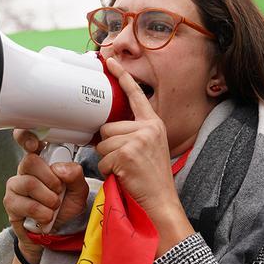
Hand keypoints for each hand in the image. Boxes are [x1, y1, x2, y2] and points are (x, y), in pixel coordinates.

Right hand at [3, 130, 89, 248]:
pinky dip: (42, 212)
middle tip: (59, 191)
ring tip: (54, 206)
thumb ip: (75, 175)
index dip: (26, 137)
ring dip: (48, 198)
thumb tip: (60, 169)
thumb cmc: (65, 207)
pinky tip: (46, 216)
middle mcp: (25, 170)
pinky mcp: (11, 203)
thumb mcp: (79, 190)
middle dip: (51, 179)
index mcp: (41, 160)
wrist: (58, 232)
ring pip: (29, 183)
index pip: (26, 140)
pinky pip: (26, 204)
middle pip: (30, 161)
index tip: (34, 144)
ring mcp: (15, 186)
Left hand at [97, 58, 194, 253]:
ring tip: (126, 170)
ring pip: (102, 143)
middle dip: (108, 146)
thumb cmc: (152, 180)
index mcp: (153, 124)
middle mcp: (148, 128)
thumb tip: (105, 130)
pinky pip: (103, 158)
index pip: (135, 95)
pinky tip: (124, 176)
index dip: (122, 76)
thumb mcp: (148, 149)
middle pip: (107, 127)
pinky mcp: (128, 153)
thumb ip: (133, 135)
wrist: (161, 202)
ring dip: (108, 160)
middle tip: (124, 162)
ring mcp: (138, 139)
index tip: (110, 60)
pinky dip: (108, 170)